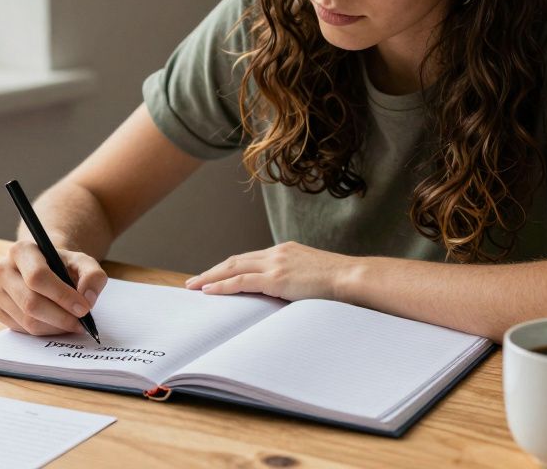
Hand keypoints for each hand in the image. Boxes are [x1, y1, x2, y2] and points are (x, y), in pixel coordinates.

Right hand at [0, 241, 107, 335]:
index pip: (38, 277)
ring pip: (27, 320)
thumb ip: (93, 276)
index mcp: (21, 250)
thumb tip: (88, 298)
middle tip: (81, 322)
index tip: (84, 308)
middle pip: (31, 302)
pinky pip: (23, 330)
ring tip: (73, 323)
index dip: (62, 296)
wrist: (45, 269)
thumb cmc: (63, 265)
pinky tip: (57, 324)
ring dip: (55, 327)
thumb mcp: (83, 262)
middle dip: (61, 317)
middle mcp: (2, 270)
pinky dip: (45, 331)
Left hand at [185, 242, 350, 301]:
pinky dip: (222, 286)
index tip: (215, 275)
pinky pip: (241, 281)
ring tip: (194, 286)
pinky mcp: (276, 278)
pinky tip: (209, 291)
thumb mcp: (314, 276)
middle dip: (213, 271)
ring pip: (233, 268)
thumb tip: (289, 296)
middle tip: (194, 281)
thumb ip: (297, 281)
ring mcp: (276, 264)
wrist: (352, 278)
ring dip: (211, 277)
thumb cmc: (340, 283)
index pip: (250, 258)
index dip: (230, 267)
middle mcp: (277, 253)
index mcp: (285, 251)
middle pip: (236, 260)